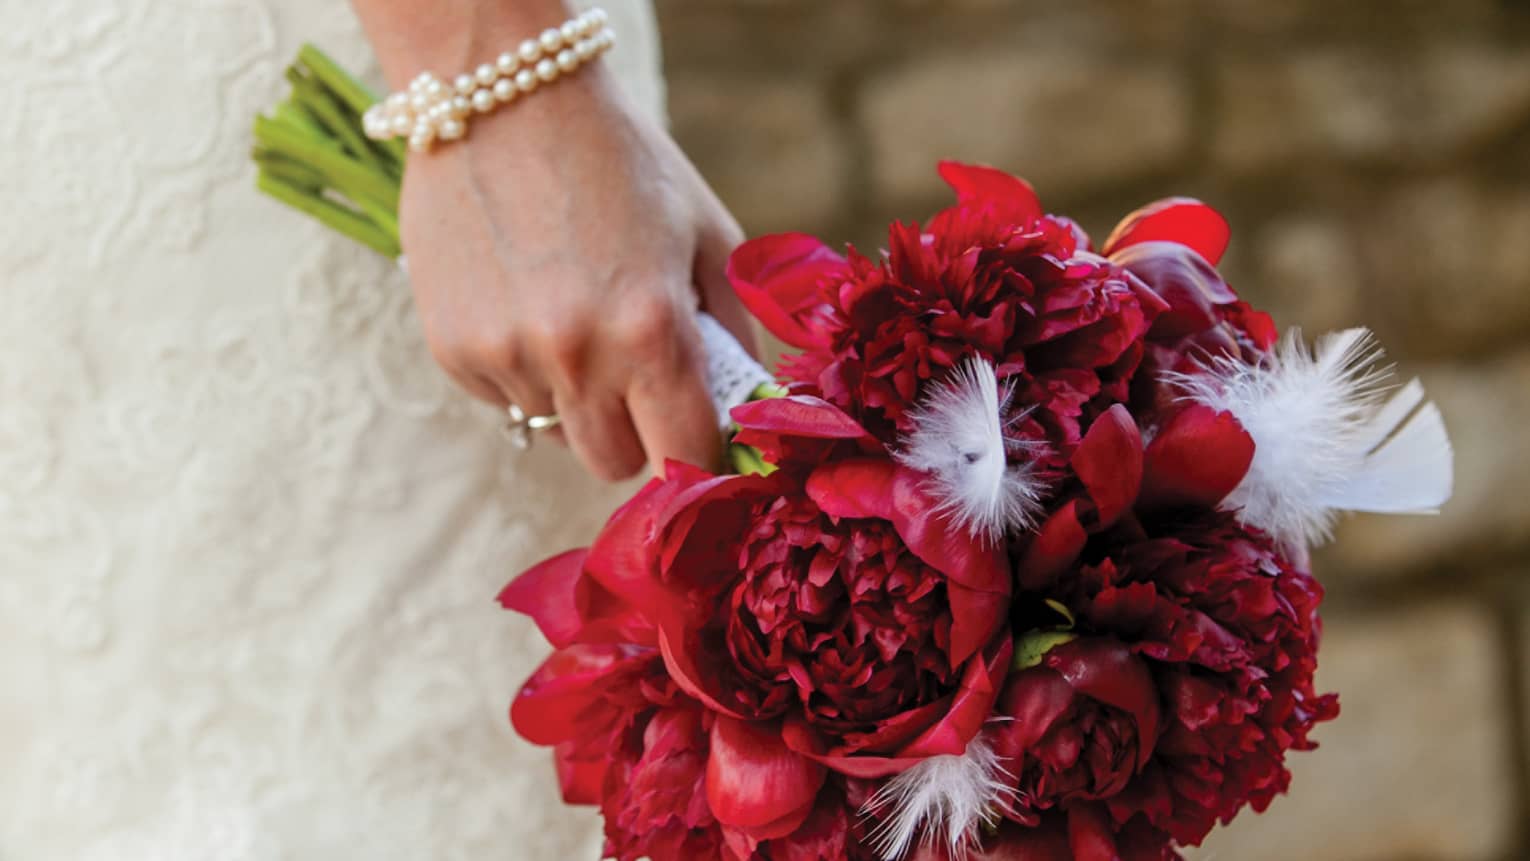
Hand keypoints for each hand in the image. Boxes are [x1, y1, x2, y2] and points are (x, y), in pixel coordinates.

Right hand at [398, 67, 755, 480]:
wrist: (506, 95)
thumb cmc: (622, 162)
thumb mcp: (707, 234)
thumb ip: (736, 333)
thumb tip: (749, 414)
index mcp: (651, 328)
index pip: (685, 455)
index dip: (699, 454)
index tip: (699, 439)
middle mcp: (574, 354)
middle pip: (613, 463)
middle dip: (634, 432)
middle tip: (636, 373)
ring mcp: (505, 355)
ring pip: (554, 430)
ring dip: (572, 394)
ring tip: (571, 310)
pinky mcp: (451, 348)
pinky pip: (503, 399)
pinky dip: (521, 369)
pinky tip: (524, 299)